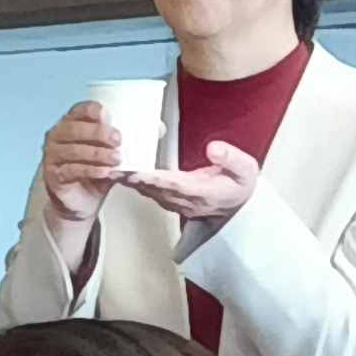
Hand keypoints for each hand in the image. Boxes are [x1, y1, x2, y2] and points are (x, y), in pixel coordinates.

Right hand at [38, 103, 130, 233]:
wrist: (82, 202)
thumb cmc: (96, 172)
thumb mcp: (113, 153)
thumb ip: (131, 140)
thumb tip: (159, 127)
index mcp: (71, 124)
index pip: (79, 110)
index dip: (92, 110)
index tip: (108, 115)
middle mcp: (58, 137)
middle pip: (74, 129)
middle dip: (98, 132)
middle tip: (118, 139)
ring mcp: (53, 156)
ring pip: (74, 150)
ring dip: (97, 154)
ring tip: (116, 159)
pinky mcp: (54, 175)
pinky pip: (72, 170)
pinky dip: (90, 170)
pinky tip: (104, 172)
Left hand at [122, 140, 261, 225]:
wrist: (238, 207)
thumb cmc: (240, 185)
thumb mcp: (246, 171)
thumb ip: (232, 159)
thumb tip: (213, 148)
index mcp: (203, 192)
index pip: (175, 185)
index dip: (155, 179)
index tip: (138, 172)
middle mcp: (185, 200)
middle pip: (154, 189)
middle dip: (133, 179)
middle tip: (112, 168)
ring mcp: (175, 202)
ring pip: (148, 192)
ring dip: (129, 181)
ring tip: (109, 168)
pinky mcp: (169, 200)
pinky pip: (148, 192)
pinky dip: (133, 182)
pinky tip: (119, 171)